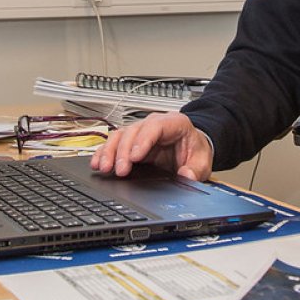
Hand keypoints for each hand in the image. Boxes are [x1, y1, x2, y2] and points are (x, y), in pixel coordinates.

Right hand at [89, 112, 213, 181]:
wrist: (192, 148)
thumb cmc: (195, 150)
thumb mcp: (202, 161)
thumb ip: (196, 169)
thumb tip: (186, 175)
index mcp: (174, 123)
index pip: (155, 127)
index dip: (143, 140)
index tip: (135, 157)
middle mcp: (155, 124)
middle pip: (133, 131)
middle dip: (123, 151)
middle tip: (120, 169)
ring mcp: (141, 132)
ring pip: (120, 135)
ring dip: (110, 151)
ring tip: (104, 167)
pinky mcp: (131, 143)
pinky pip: (114, 143)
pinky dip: (104, 152)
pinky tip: (97, 163)